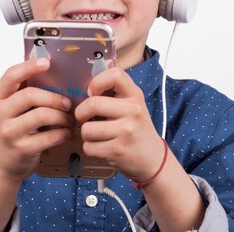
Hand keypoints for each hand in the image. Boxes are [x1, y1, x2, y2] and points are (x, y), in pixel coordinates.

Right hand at [0, 57, 73, 182]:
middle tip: (68, 103)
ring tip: (69, 119)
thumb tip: (52, 72)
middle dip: (54, 98)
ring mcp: (8, 132)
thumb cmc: (12, 128)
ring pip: (42, 115)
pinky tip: (67, 132)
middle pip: (30, 95)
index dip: (29, 67)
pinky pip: (49, 137)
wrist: (2, 162)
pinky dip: (63, 133)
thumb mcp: (10, 108)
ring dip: (62, 116)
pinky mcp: (21, 149)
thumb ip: (23, 91)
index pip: (10, 76)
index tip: (47, 63)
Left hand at [74, 67, 165, 181]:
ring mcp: (126, 132)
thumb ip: (113, 93)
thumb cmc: (136, 128)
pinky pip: (88, 147)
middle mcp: (133, 111)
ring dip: (86, 133)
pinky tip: (102, 146)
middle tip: (85, 117)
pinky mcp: (117, 151)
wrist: (152, 157)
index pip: (115, 75)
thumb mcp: (131, 104)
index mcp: (134, 95)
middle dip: (81, 113)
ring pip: (86, 129)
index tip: (93, 93)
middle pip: (92, 104)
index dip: (97, 82)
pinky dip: (90, 148)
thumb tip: (85, 88)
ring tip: (97, 134)